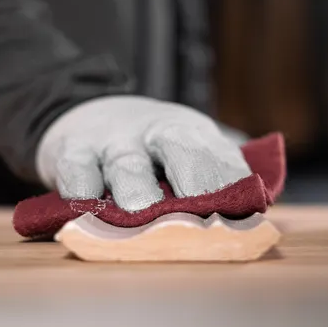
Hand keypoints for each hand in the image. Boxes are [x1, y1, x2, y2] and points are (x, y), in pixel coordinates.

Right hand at [36, 95, 251, 211]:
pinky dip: (81, 187)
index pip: (217, 154)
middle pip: (179, 146)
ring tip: (140, 209)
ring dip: (136, 187)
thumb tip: (257, 201)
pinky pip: (76, 170)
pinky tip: (86, 202)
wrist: (83, 114)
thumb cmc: (141, 144)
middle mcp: (151, 133)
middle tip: (202, 207)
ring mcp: (110, 142)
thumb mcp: (179, 144)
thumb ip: (212, 167)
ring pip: (126, 165)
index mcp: (186, 132)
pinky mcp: (70, 153)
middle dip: (194, 174)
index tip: (243, 212)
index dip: (231, 182)